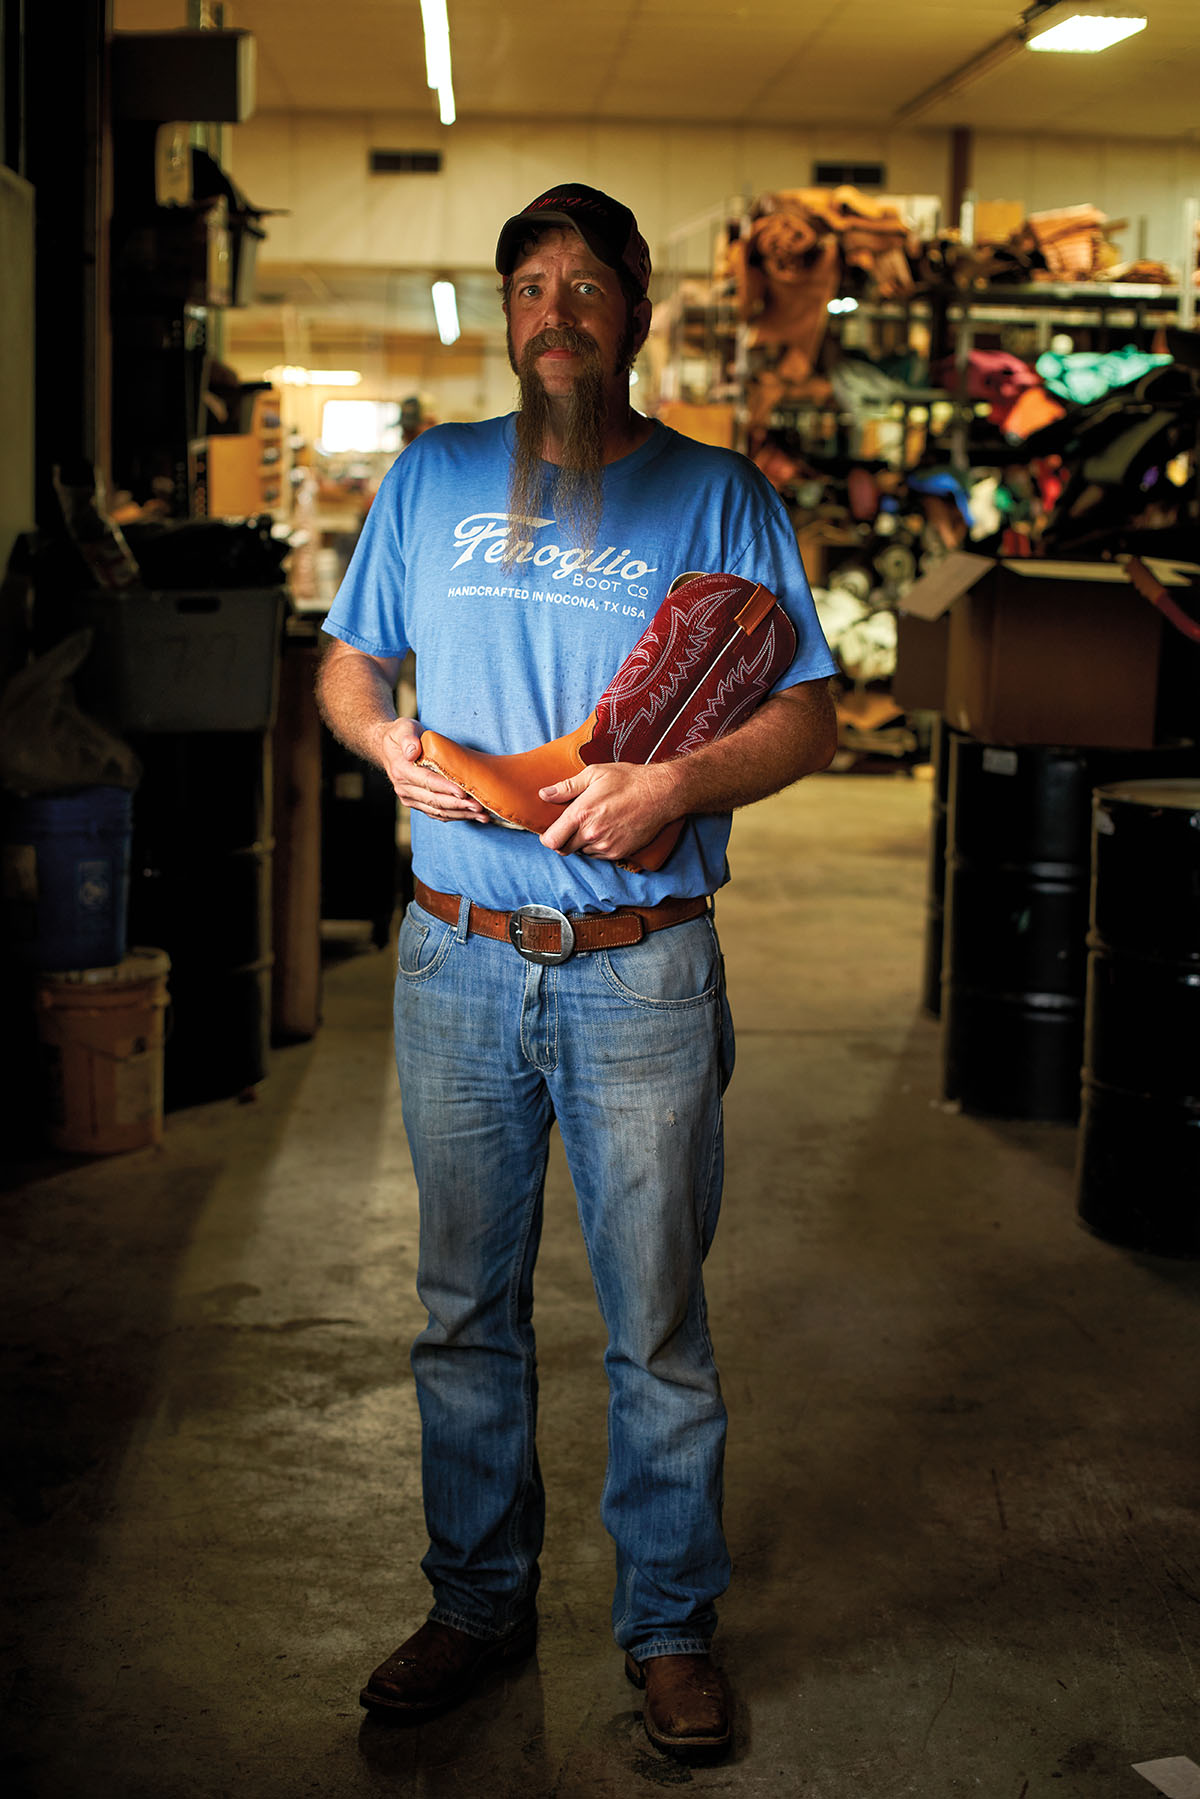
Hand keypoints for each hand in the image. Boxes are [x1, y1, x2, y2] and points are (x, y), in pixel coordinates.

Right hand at [376, 718, 489, 822]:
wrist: (388, 747)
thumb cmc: (400, 734)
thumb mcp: (403, 727)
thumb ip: (408, 738)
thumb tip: (413, 752)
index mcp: (401, 770)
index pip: (426, 781)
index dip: (445, 788)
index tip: (463, 792)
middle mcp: (404, 788)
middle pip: (434, 800)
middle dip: (458, 805)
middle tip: (479, 806)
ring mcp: (410, 798)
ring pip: (437, 811)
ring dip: (460, 814)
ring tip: (481, 815)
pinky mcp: (417, 803)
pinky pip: (437, 814)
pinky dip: (455, 816)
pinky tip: (472, 816)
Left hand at [537, 762, 681, 860]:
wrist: (661, 793)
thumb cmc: (628, 780)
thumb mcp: (594, 774)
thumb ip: (566, 787)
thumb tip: (544, 795)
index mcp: (581, 813)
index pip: (551, 841)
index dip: (548, 837)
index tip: (552, 830)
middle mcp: (591, 834)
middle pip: (564, 850)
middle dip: (564, 840)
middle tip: (573, 826)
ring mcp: (606, 846)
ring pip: (582, 852)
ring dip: (583, 843)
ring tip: (596, 823)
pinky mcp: (619, 853)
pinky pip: (599, 855)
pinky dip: (598, 846)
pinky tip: (608, 829)